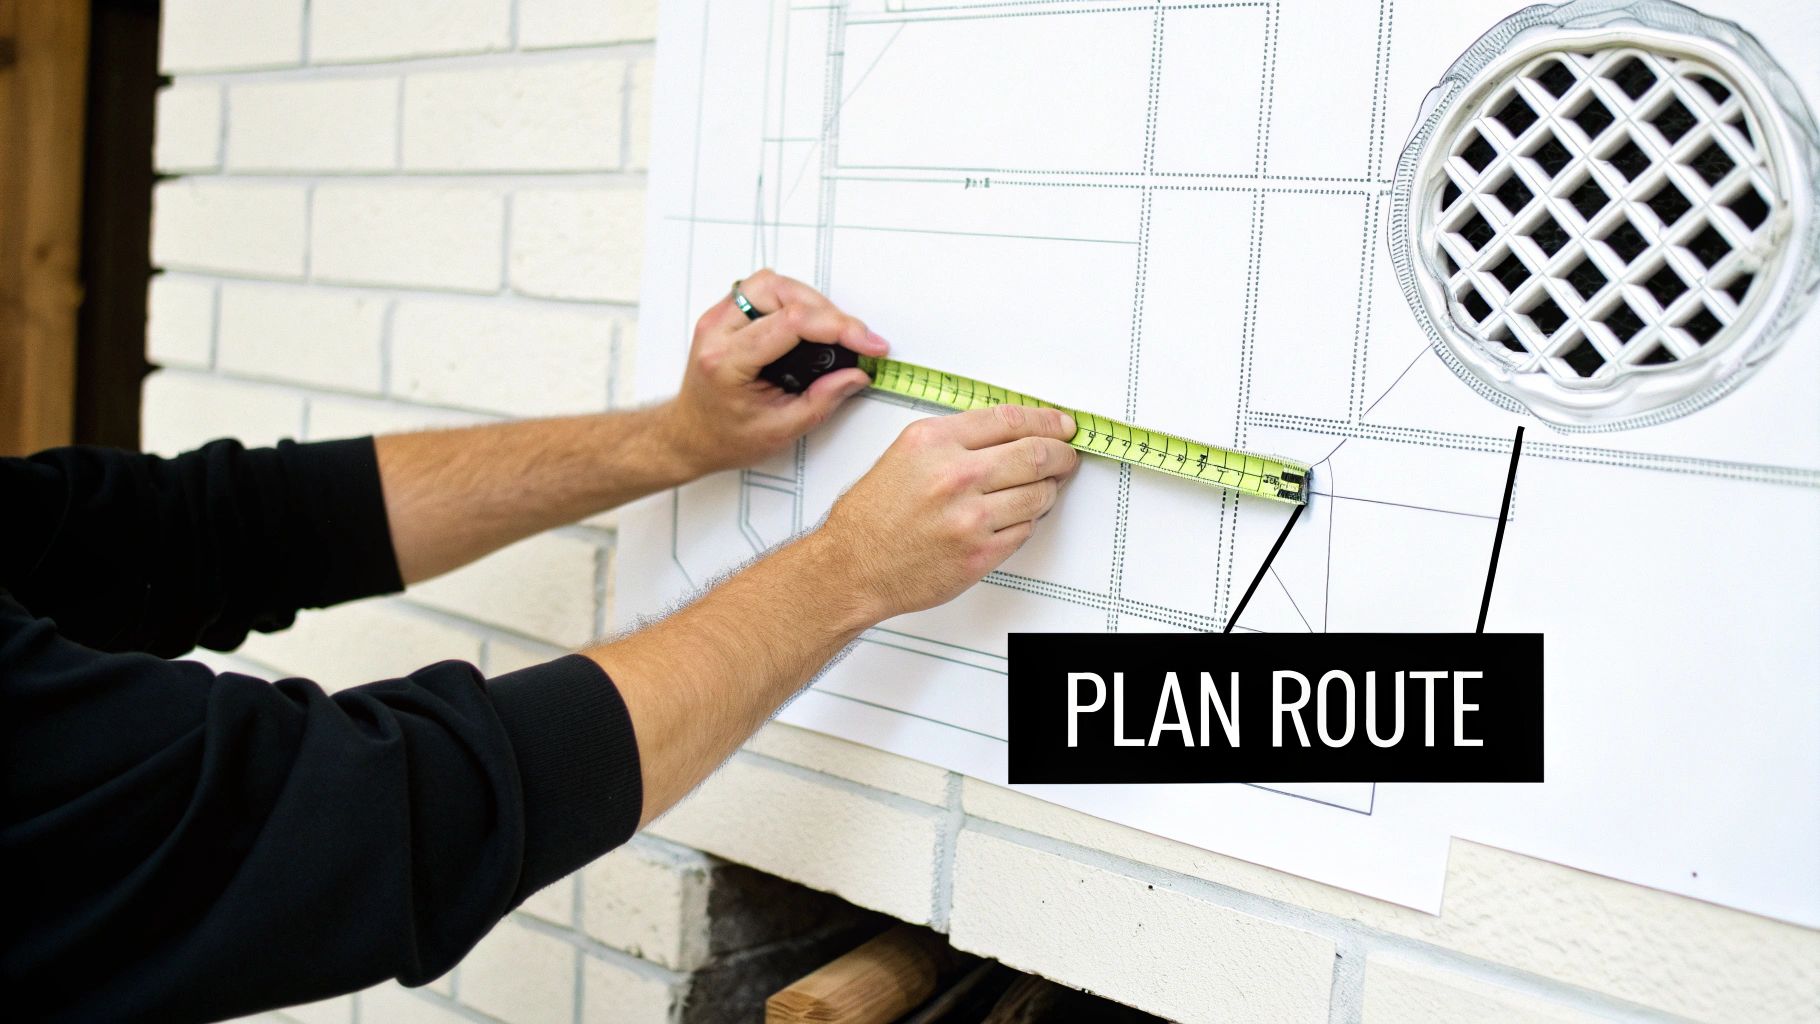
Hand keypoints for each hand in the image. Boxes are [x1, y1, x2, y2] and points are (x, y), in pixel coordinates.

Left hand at [659, 269, 888, 475]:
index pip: (791, 324)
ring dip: (809, 300)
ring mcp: (717, 318)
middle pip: (780, 291)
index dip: (838, 327)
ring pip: (771, 282)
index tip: (868, 343)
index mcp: (727, 361)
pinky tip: (806, 324)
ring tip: (831, 330)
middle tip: (852, 338)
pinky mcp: (724, 314)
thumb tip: (856, 374)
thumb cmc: (725, 436)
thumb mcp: (780, 430)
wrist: (691, 436)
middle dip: (826, 310)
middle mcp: (717, 332)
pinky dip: (791, 300)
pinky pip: (762, 289)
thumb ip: (823, 400)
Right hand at [812, 404, 1080, 620]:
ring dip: (1048, 490)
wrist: (853, 566)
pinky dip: (1028, 520)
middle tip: (1067, 456)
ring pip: (1038, 494)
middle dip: (1061, 454)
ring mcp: (969, 517)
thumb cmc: (874, 515)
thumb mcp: (906, 454)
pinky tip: (1016, 515)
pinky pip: (1025, 528)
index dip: (1047, 421)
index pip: (1011, 420)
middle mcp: (954, 476)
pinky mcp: (979, 553)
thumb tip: (1010, 432)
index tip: (1061, 425)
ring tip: (1040, 489)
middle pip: (1036, 454)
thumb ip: (957, 438)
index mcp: (934, 442)